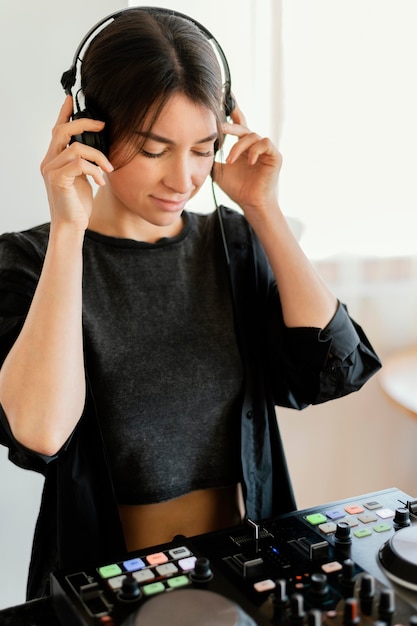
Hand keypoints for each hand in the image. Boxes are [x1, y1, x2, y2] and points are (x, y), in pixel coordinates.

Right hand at [40, 96, 113, 230]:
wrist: (72, 225)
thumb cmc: (78, 204)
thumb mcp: (83, 178)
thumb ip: (83, 162)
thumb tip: (98, 148)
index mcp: (54, 159)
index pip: (57, 130)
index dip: (64, 113)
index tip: (71, 99)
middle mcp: (49, 162)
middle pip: (62, 130)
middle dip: (84, 124)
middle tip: (103, 126)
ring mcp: (51, 170)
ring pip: (76, 148)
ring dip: (98, 156)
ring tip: (108, 169)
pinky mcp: (58, 180)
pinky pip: (79, 164)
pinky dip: (94, 170)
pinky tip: (100, 181)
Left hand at [212, 101, 281, 220]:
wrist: (251, 204)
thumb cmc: (238, 189)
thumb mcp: (219, 171)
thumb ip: (212, 157)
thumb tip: (199, 146)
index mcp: (243, 147)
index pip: (238, 125)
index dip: (233, 112)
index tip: (227, 99)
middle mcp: (255, 145)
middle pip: (243, 126)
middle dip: (230, 125)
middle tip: (219, 126)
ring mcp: (266, 150)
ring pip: (252, 135)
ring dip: (238, 147)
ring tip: (230, 161)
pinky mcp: (275, 156)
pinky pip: (265, 143)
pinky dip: (255, 150)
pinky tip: (248, 161)